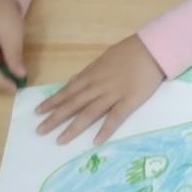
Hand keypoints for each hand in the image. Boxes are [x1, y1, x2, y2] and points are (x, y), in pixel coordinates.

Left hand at [36, 35, 164, 144]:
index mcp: (92, 74)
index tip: (38, 112)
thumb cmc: (129, 52)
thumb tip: (72, 81)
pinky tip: (96, 141)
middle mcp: (98, 85)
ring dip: (73, 127)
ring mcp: (113, 94)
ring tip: (59, 140)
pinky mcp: (130, 101)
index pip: (68, 90)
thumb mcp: (104, 58)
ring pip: (89, 112)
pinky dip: (105, 129)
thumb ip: (88, 72)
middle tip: (40, 131)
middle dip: (55, 117)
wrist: (153, 49)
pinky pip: (115, 117)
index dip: (53, 101)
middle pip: (73, 104)